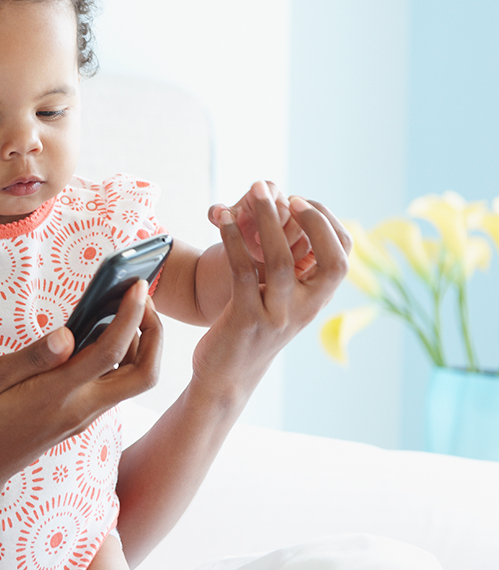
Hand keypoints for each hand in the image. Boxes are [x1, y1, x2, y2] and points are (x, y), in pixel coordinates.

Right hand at [0, 280, 161, 502]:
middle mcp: (80, 410)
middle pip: (144, 376)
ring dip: (142, 346)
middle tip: (141, 300)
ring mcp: (83, 417)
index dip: (130, 316)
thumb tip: (67, 334)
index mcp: (57, 395)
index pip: (110, 352)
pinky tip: (100, 336)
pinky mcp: (79, 419)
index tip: (138, 286)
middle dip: (154, 335)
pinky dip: (123, 359)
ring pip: (134, 383)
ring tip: (123, 311)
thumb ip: (32, 357)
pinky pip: (115, 388)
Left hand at [193, 191, 350, 397]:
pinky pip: (243, 271)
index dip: (328, 224)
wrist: (227, 378)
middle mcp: (305, 310)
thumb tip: (297, 227)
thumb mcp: (281, 304)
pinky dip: (235, 240)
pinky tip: (225, 220)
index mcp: (316, 302)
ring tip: (255, 191)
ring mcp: (277, 315)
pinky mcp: (246, 319)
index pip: (343, 258)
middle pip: (329, 260)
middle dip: (312, 220)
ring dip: (269, 221)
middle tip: (286, 193)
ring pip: (282, 261)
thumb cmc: (252, 331)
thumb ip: (294, 276)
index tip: (302, 201)